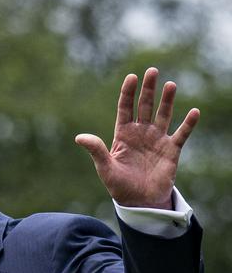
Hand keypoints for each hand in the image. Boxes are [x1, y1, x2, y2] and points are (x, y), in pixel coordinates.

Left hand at [75, 67, 199, 208]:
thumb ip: (96, 150)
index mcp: (123, 134)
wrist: (139, 201)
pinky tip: (194, 112)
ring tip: (170, 85)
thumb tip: (79, 137)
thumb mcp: (105, 167)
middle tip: (152, 71)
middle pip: (144, 106)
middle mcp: (141, 133)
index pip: (125, 108)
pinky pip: (181, 134)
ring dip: (167, 101)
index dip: (128, 92)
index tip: (132, 76)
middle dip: (148, 89)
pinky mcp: (171, 150)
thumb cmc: (119, 185)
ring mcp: (157, 140)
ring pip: (163, 115)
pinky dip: (188, 124)